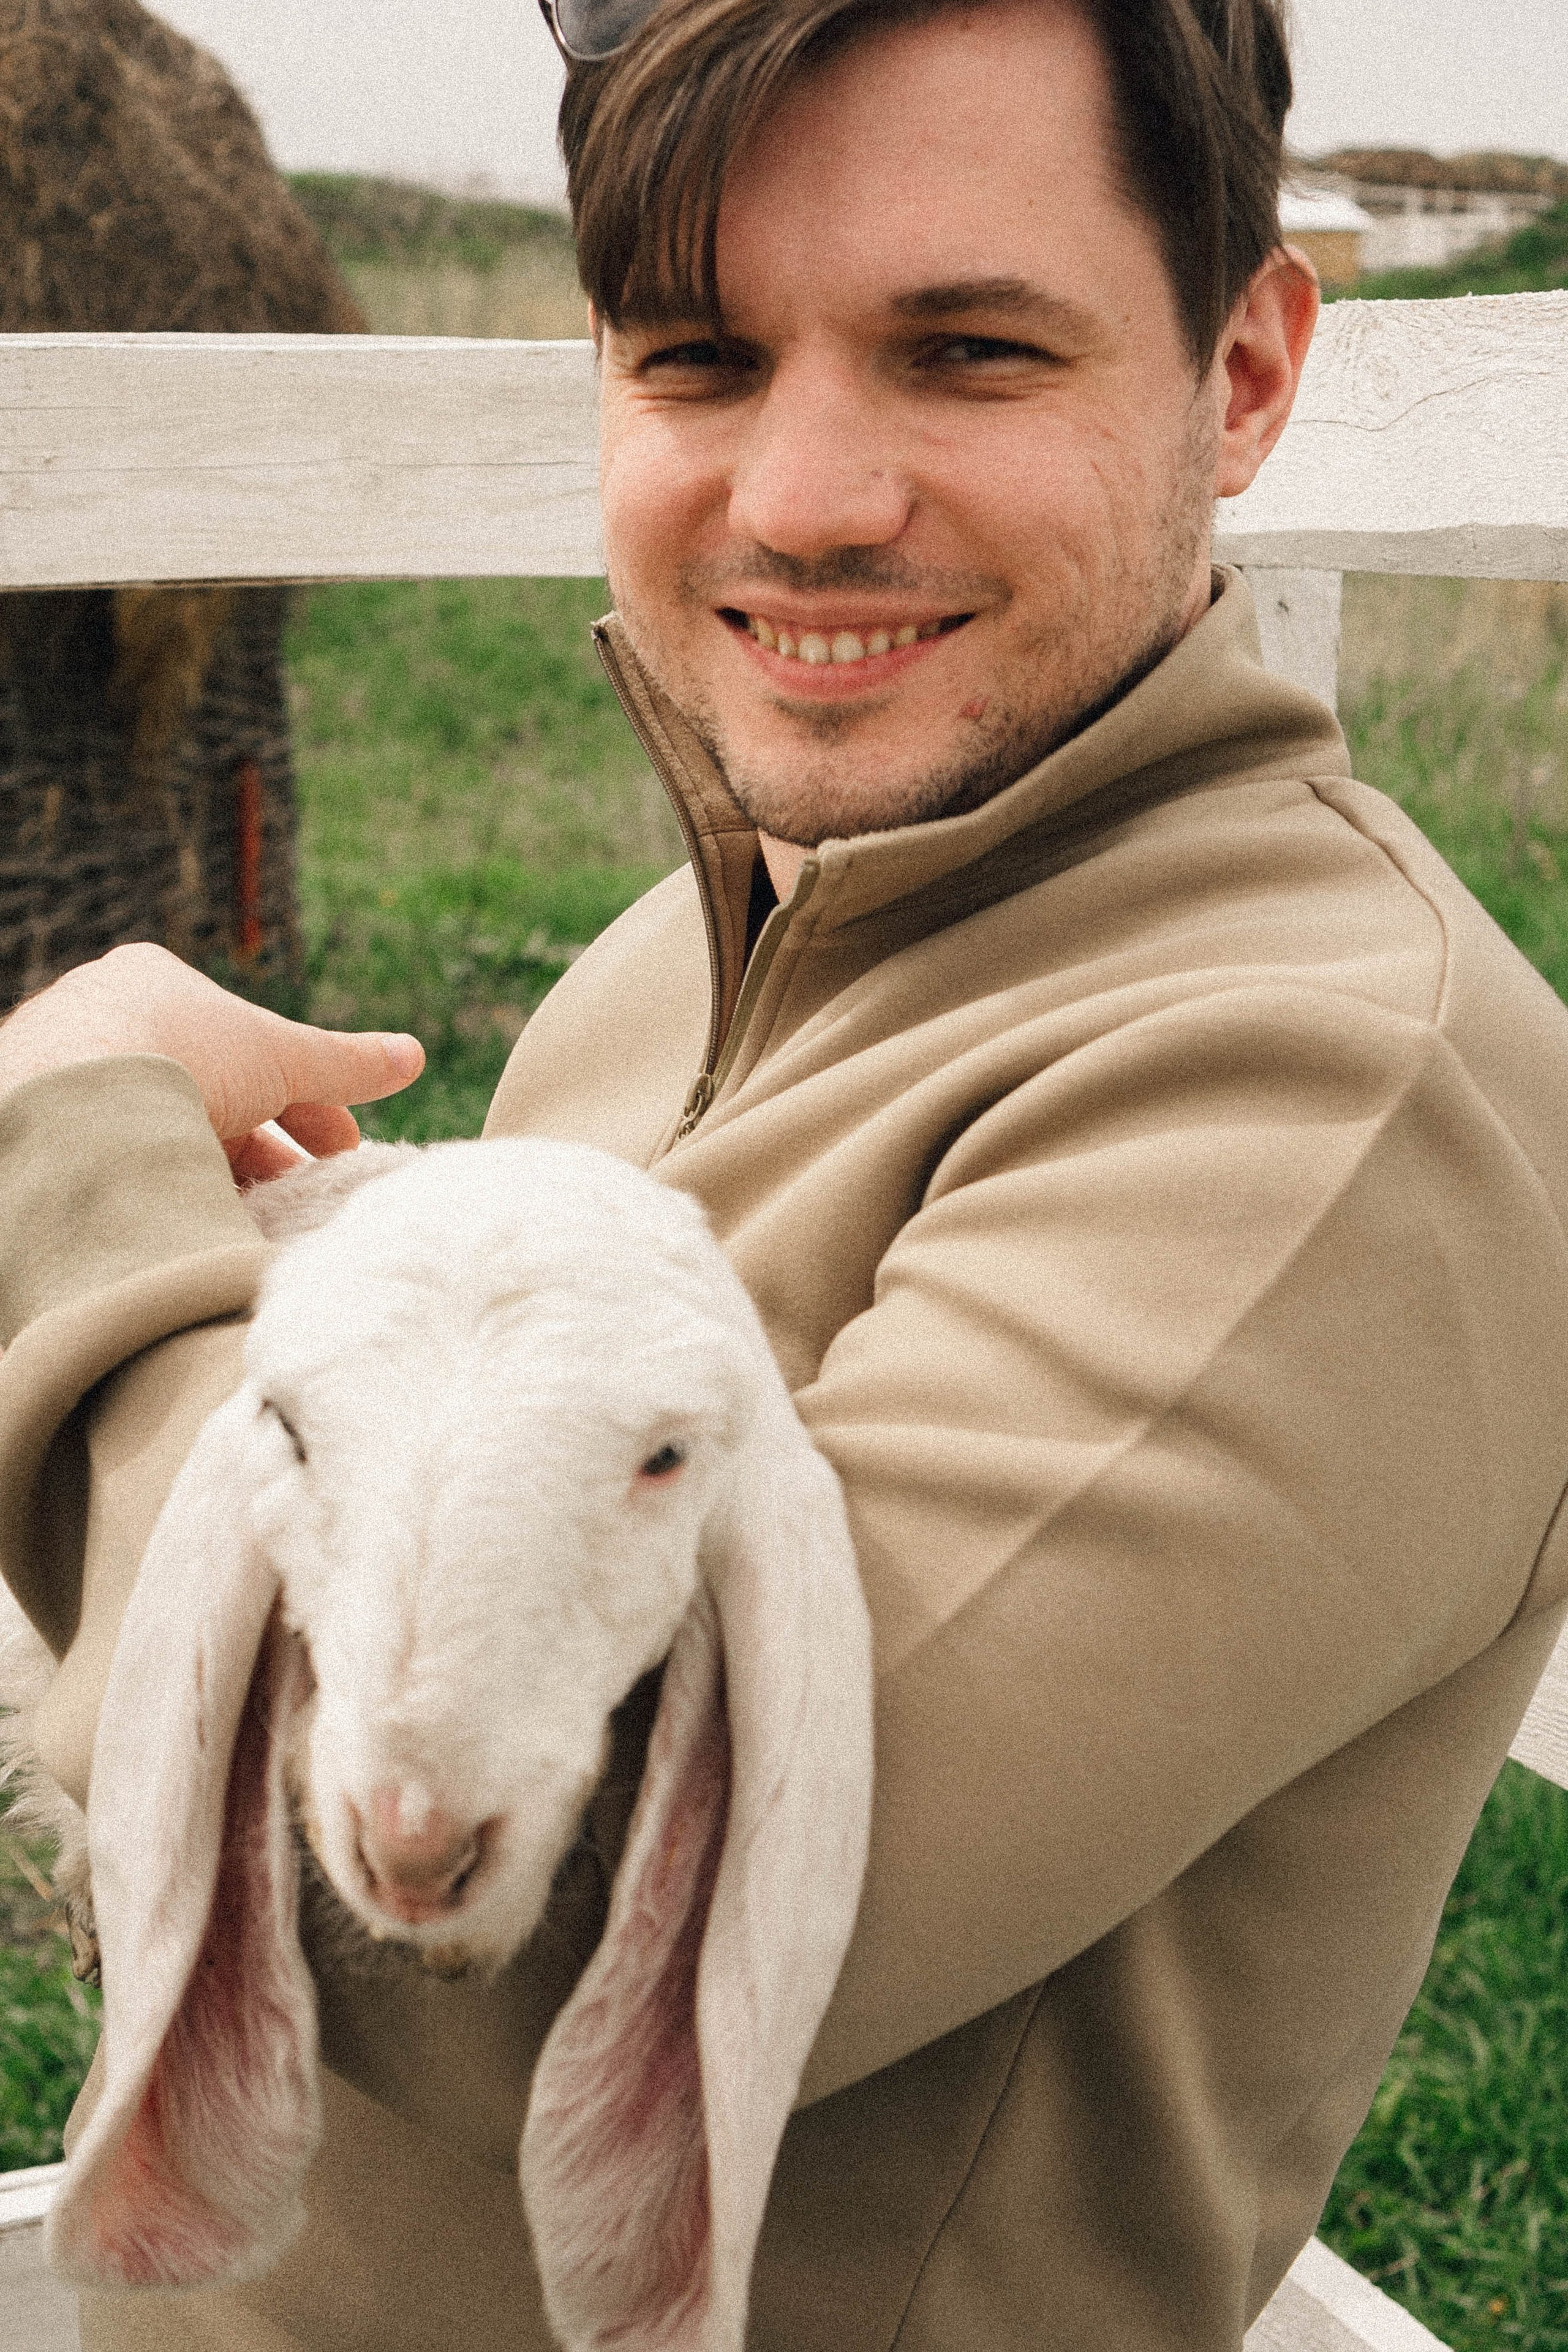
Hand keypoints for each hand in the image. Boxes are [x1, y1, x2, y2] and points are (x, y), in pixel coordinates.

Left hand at [0, 946, 423, 1177]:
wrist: (73, 1106)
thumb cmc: (179, 1055)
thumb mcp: (282, 1056)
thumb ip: (346, 1062)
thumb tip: (412, 1056)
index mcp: (153, 981)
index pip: (242, 1044)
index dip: (302, 1096)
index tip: (340, 1144)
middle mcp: (99, 1017)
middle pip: (203, 1089)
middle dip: (264, 1141)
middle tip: (309, 1189)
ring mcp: (65, 1074)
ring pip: (159, 1125)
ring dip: (216, 1168)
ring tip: (261, 1216)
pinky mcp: (41, 1126)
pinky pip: (119, 1155)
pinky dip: (164, 1183)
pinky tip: (198, 1218)